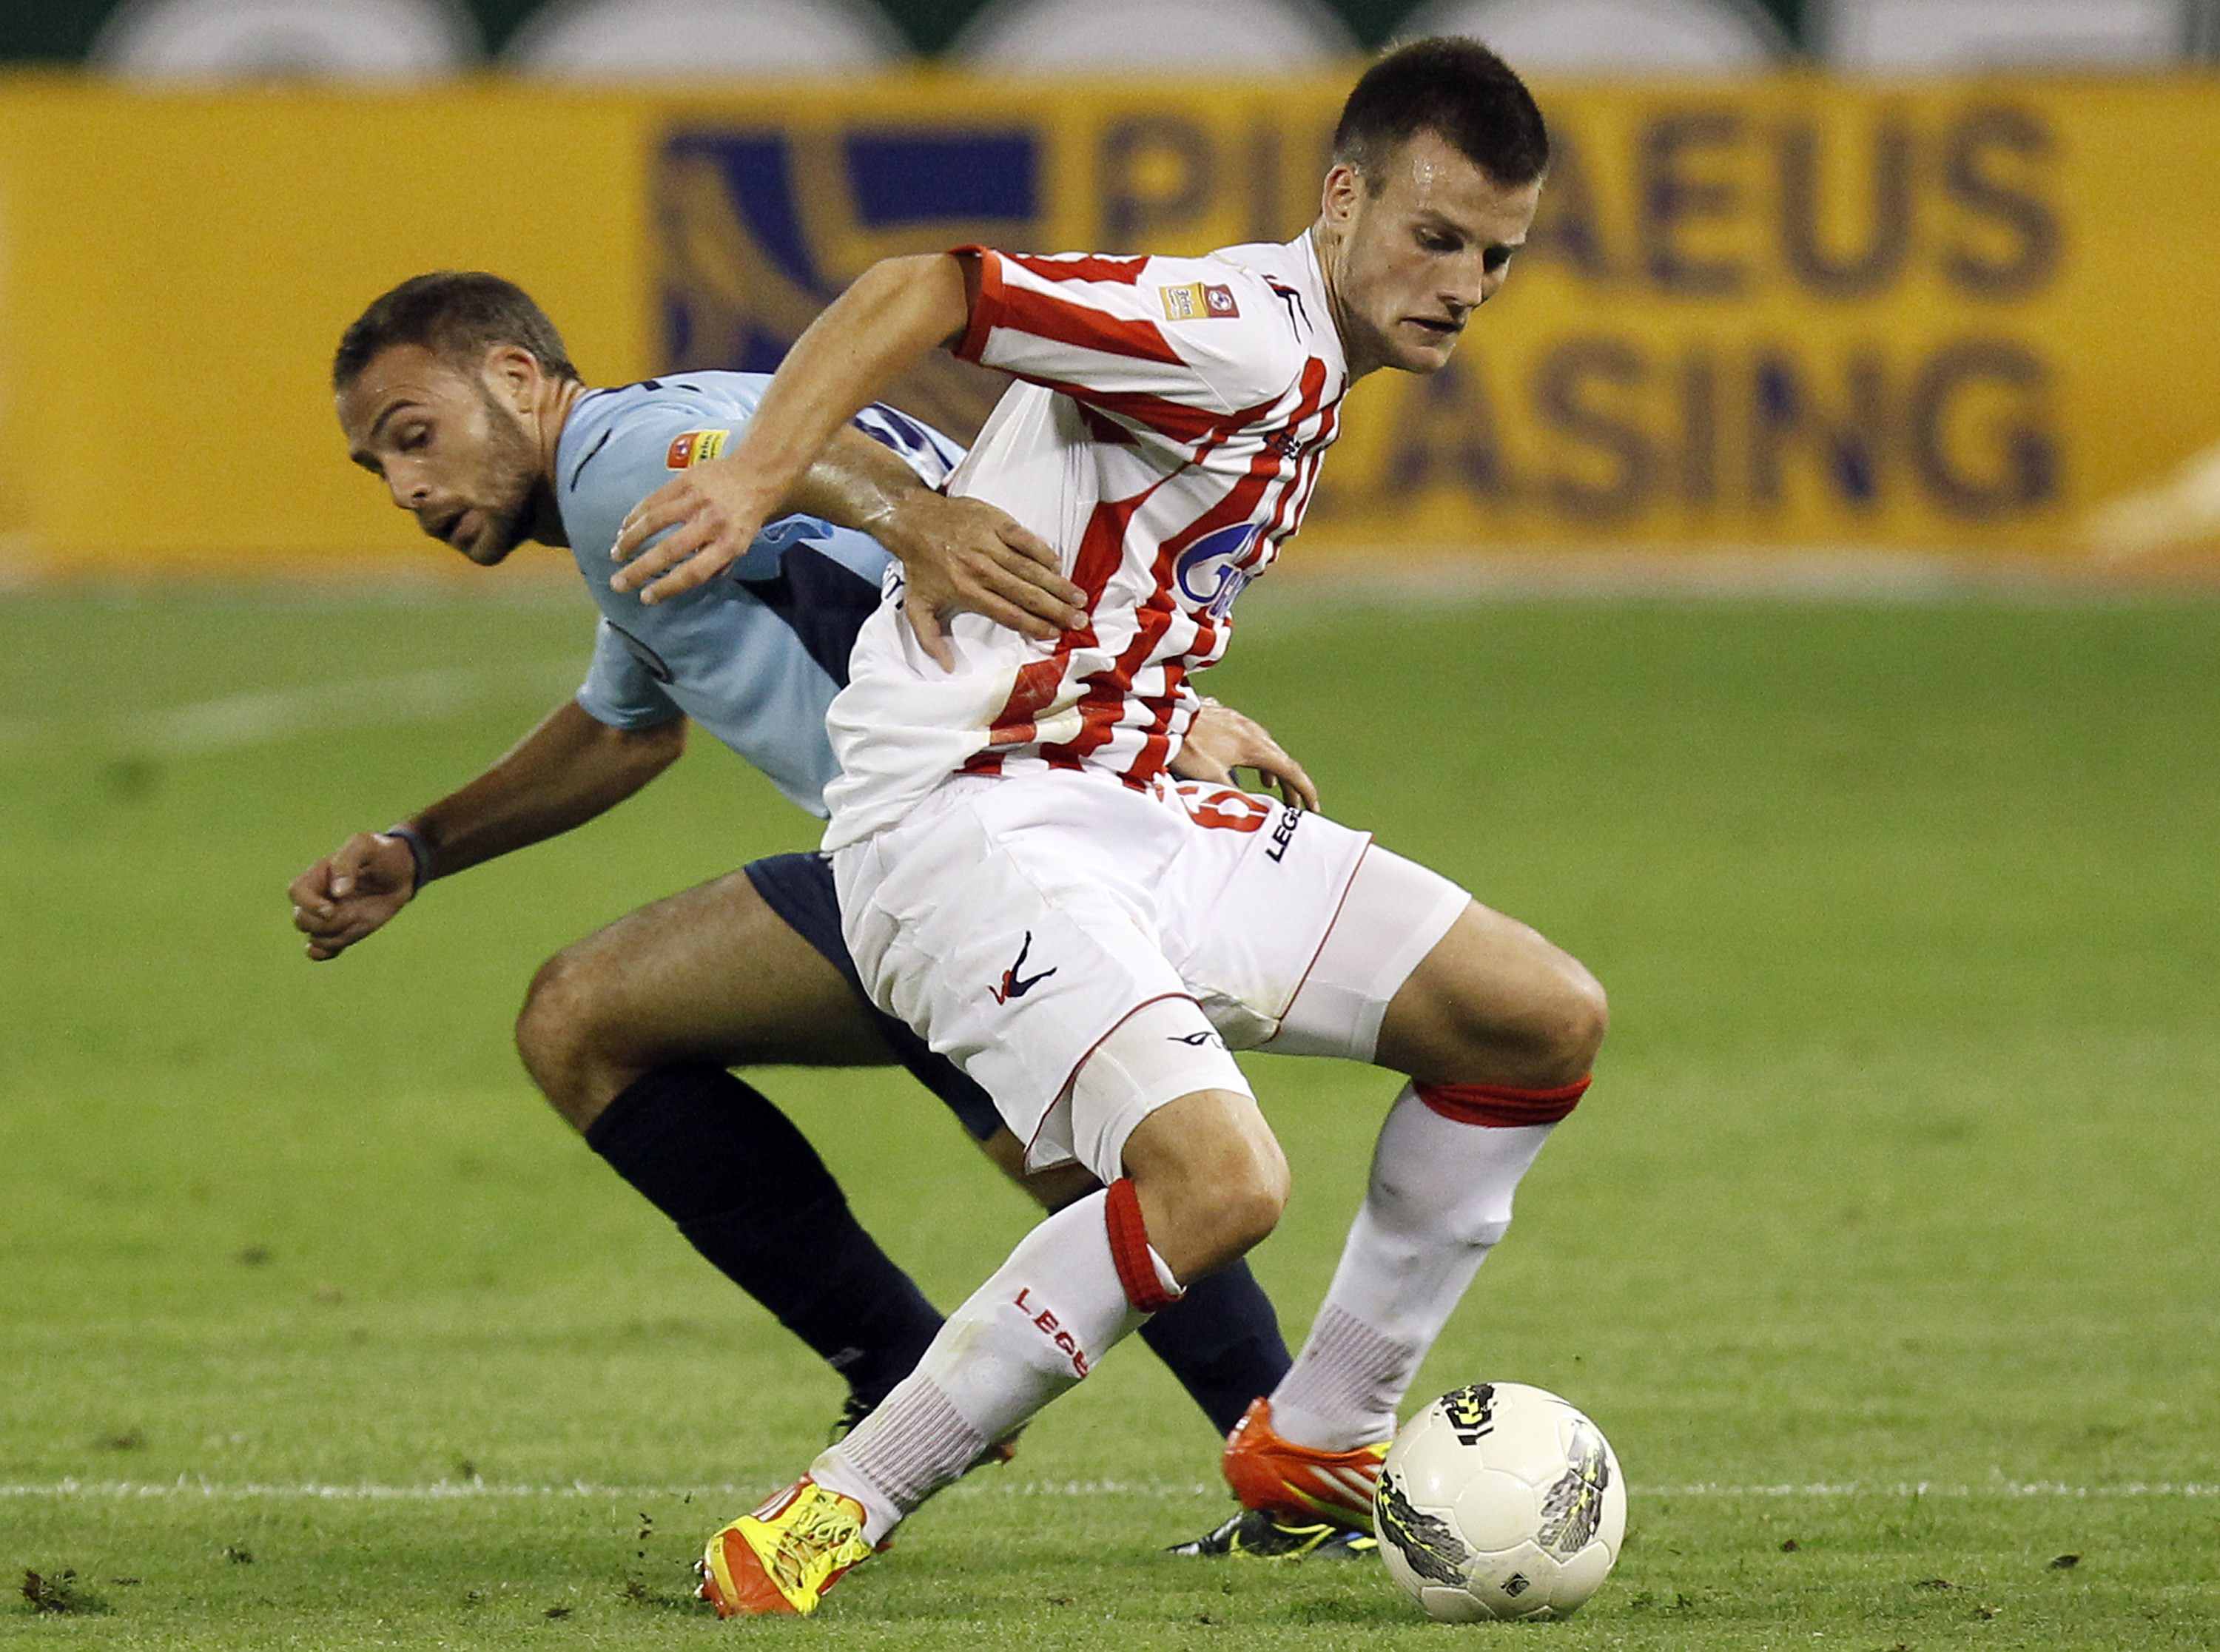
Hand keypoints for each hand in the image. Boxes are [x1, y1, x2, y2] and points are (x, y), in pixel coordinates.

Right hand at [288, 832, 417, 959]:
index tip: (330, 909)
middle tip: (351, 914)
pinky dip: (325, 952)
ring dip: (333, 936)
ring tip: (357, 919)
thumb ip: (347, 863)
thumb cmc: (381, 853)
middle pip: (301, 921)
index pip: (296, 893)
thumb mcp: (364, 846)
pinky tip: (343, 940)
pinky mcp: (343, 932)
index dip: (308, 905)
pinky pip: (321, 950)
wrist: (403, 872)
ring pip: (314, 938)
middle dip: (324, 924)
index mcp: (317, 876)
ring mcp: (330, 918)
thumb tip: (336, 892)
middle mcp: (319, 898)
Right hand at [610, 462, 782, 605]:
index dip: (667, 587)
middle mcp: (712, 522)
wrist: (758, 473)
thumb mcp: (742, 545)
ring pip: (655, 521)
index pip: (694, 572)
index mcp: (730, 544)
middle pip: (669, 550)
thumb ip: (716, 564)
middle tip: (618, 583)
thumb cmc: (747, 516)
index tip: (646, 597)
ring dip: (630, 540)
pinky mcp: (686, 480)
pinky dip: (636, 515)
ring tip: (616, 554)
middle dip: (639, 570)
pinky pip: (654, 499)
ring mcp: (697, 499)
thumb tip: (684, 579)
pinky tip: (624, 528)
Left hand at [871, 492, 1086, 669]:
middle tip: (1079, 619)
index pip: (1008, 613)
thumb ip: (930, 640)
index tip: (1055, 634)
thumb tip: (948, 667)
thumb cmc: (919, 567)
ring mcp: (990, 544)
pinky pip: (1025, 539)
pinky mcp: (995, 522)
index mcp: (967, 592)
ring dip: (1057, 584)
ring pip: (1030, 568)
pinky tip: (1058, 565)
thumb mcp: (916, 607)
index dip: (1033, 625)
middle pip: (1026, 594)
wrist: (913, 521)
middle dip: (1056, 609)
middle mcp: (982, 570)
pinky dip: (1042, 551)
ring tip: (1079, 597)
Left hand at [1172, 699, 1319, 810]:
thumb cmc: (1188, 747)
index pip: (1290, 771)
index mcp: (1255, 747)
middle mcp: (1252, 731)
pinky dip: (1251, 752)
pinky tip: (1238, 756)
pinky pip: (1245, 735)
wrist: (1166, 714)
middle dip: (1288, 784)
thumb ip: (1234, 795)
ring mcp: (1238, 720)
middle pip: (1279, 760)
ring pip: (1262, 746)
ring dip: (1269, 767)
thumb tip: (1249, 811)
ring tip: (1267, 783)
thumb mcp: (1211, 778)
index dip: (1304, 791)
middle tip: (1290, 804)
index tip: (1312, 808)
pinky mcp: (1223, 715)